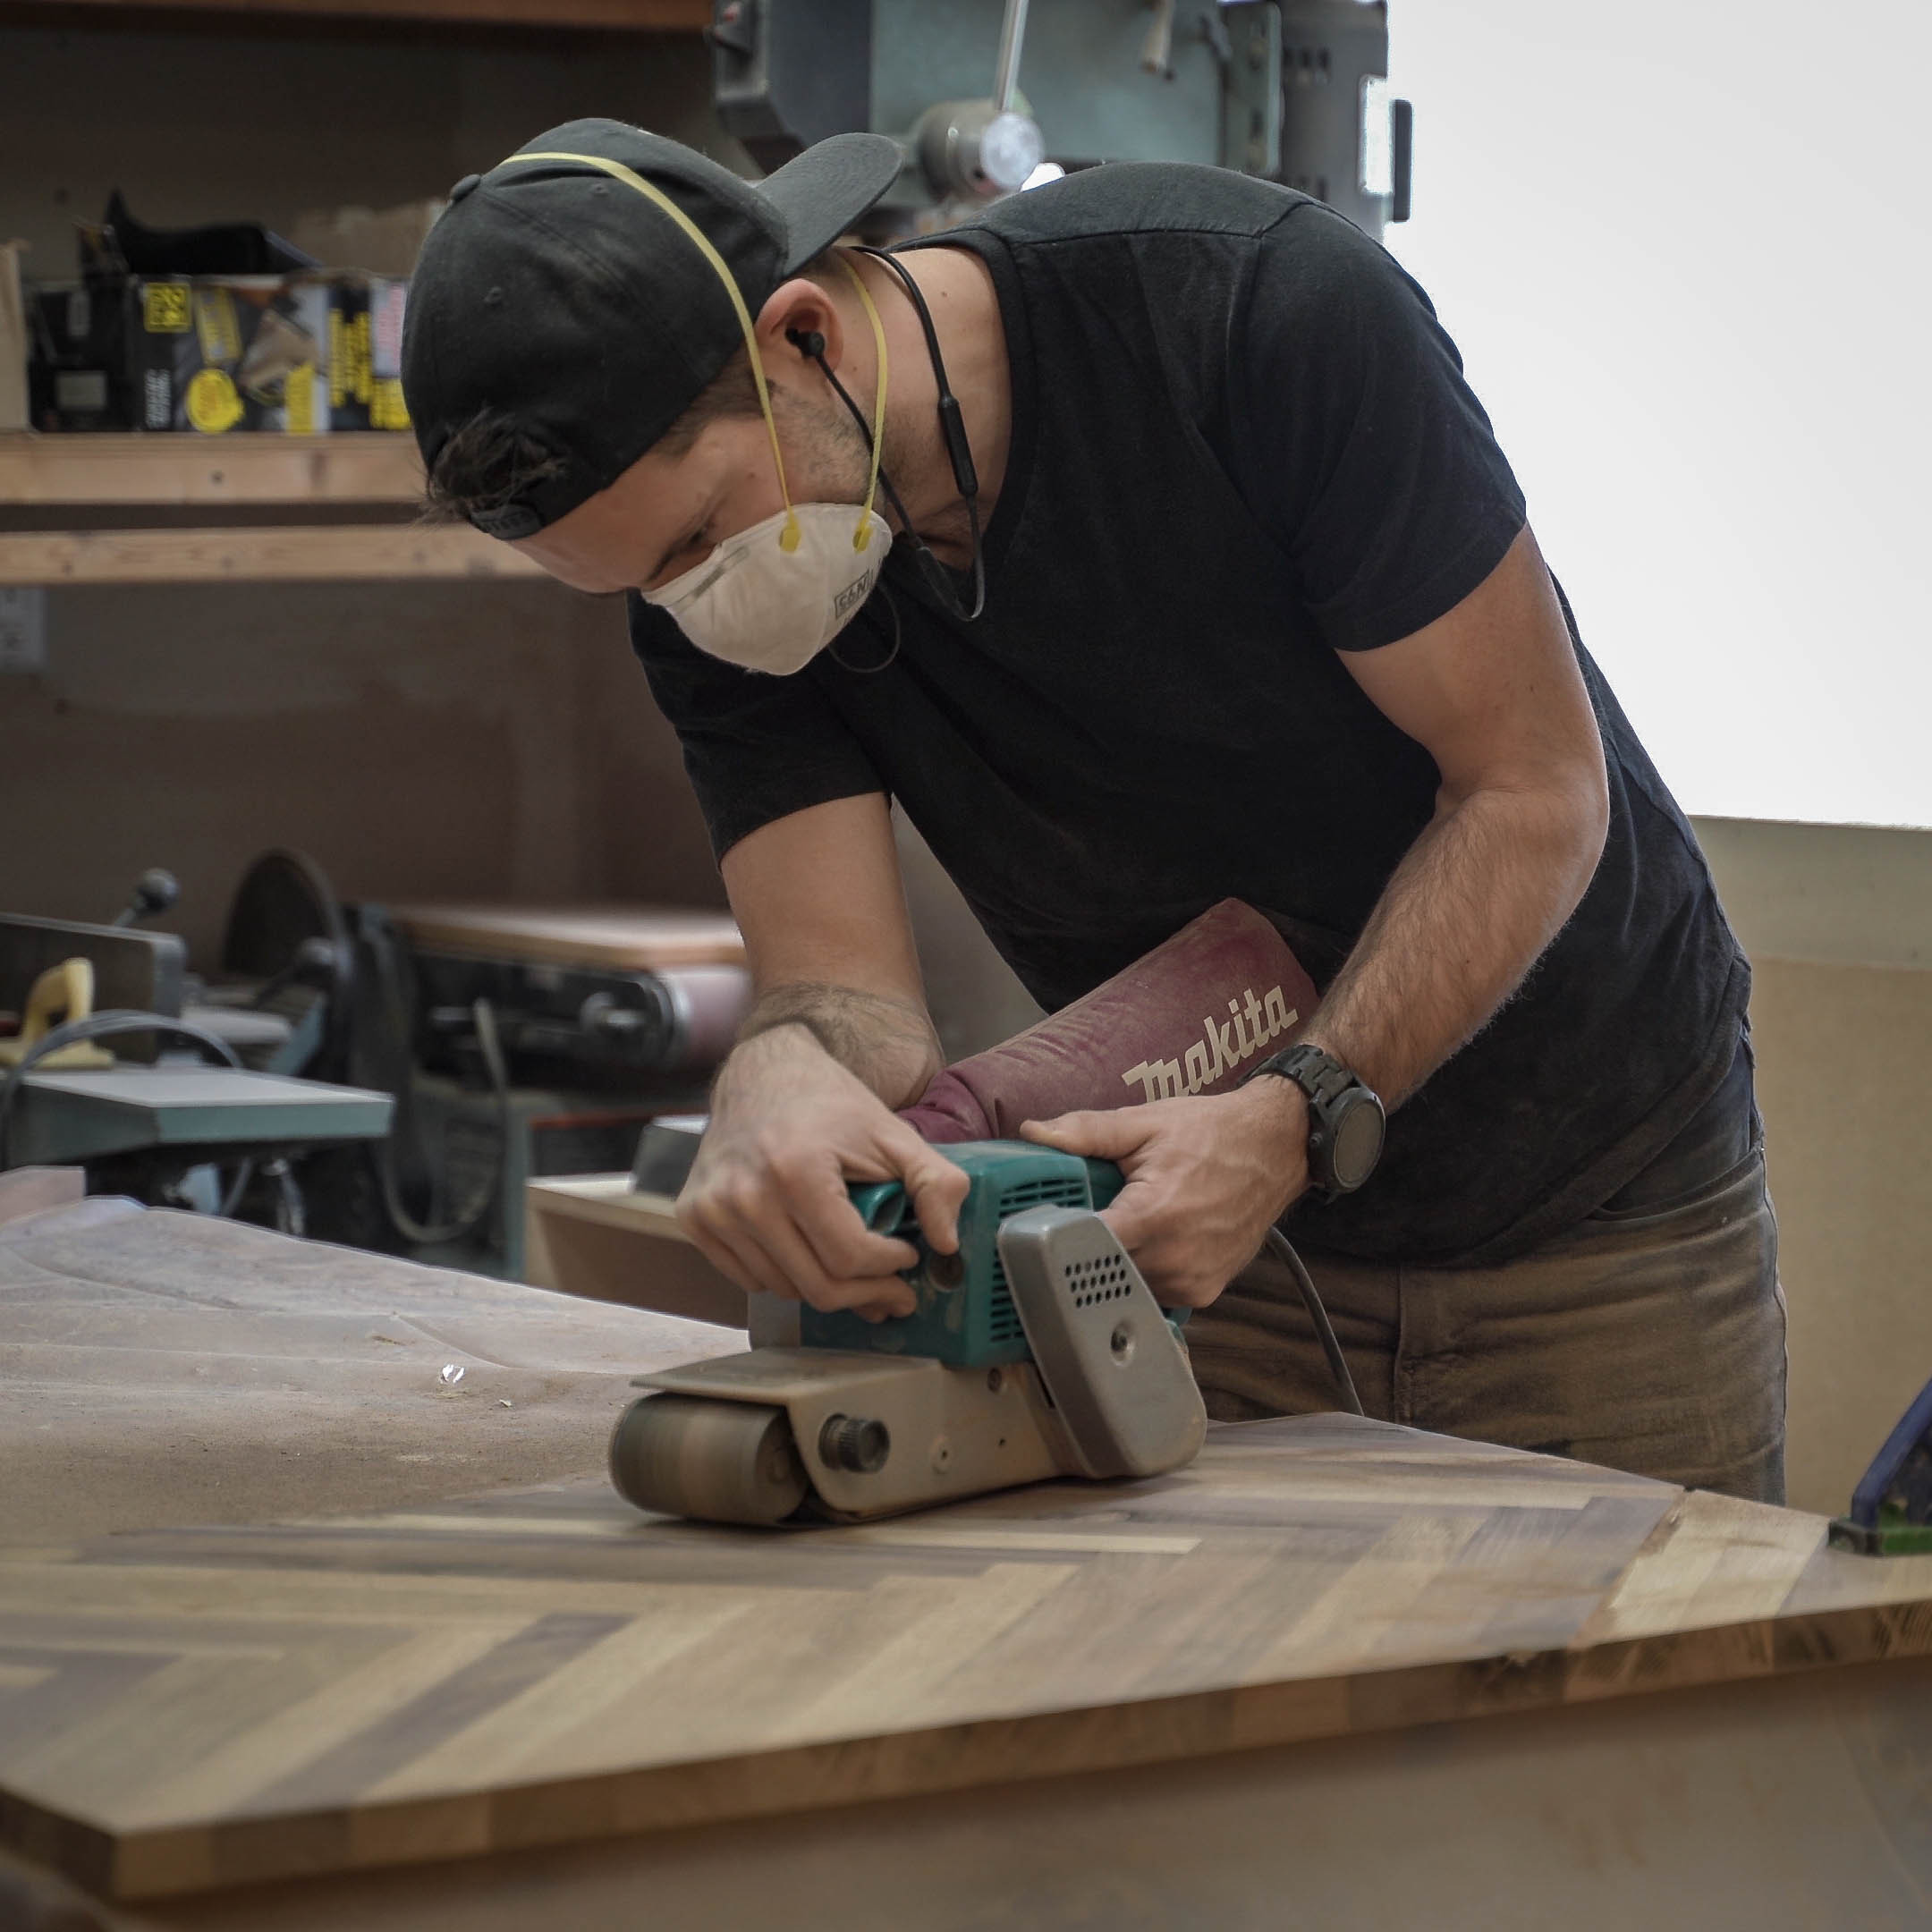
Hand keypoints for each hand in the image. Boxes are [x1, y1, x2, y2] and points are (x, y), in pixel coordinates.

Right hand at [678, 1024, 968, 1320]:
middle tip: (893, 1288)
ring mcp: (711, 1210)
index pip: (849, 1258)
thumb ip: (936, 1183)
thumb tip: (948, 1243)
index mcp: (795, 1170)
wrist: (764, 1074)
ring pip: (784, 1289)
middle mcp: (744, 1195)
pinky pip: (750, 1278)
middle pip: (817, 1286)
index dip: (889, 1267)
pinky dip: (786, 1274)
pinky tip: (808, 1247)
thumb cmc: (831, 1105)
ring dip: (827, 1285)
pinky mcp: (693, 1218)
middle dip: (867, 1293)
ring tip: (852, 1263)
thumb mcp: (895, 1135)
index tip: (907, 1255)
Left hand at [1020, 1080, 1309, 1307]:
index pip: (1083, 1248)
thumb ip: (1085, 1131)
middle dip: (1087, 1245)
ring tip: (1129, 1222)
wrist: (1276, 1149)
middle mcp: (1174, 1258)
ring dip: (1117, 1259)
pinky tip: (1154, 1238)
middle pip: (1100, 1269)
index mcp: (1153, 1216)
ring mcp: (1192, 1281)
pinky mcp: (1205, 1291)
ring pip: (1126, 1284)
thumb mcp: (1145, 1123)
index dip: (1055, 1239)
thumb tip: (1034, 1132)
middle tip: (1090, 1213)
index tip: (1038, 1229)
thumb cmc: (1213, 1133)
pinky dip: (1145, 1268)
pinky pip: (1155, 1291)